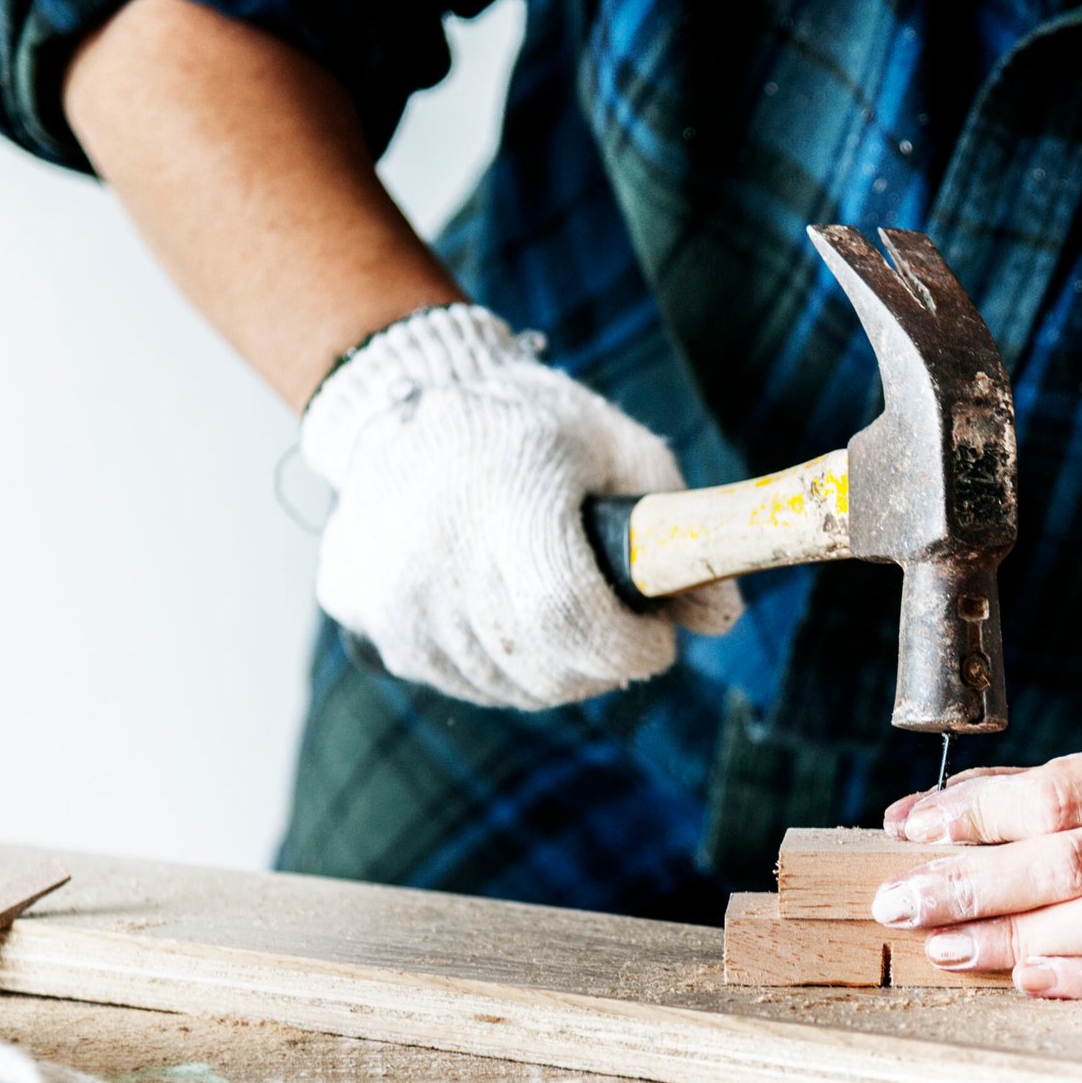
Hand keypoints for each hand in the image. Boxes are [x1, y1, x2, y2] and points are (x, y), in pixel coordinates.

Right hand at [302, 304, 742, 708]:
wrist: (402, 398)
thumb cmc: (534, 427)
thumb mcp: (621, 449)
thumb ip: (681, 528)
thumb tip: (720, 616)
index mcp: (509, 490)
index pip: (569, 616)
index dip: (626, 649)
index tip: (656, 643)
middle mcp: (436, 544)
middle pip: (541, 663)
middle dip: (602, 666)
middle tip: (620, 637)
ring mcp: (389, 586)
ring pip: (501, 684)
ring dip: (553, 672)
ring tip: (564, 620)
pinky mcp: (361, 610)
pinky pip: (452, 678)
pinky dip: (497, 668)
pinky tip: (507, 618)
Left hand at [873, 722, 1081, 997]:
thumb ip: (1026, 790)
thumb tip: (916, 815)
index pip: (1060, 793)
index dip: (979, 815)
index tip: (914, 830)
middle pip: (1076, 861)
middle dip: (975, 885)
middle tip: (903, 903)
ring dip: (1017, 939)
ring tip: (947, 947)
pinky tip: (1027, 979)